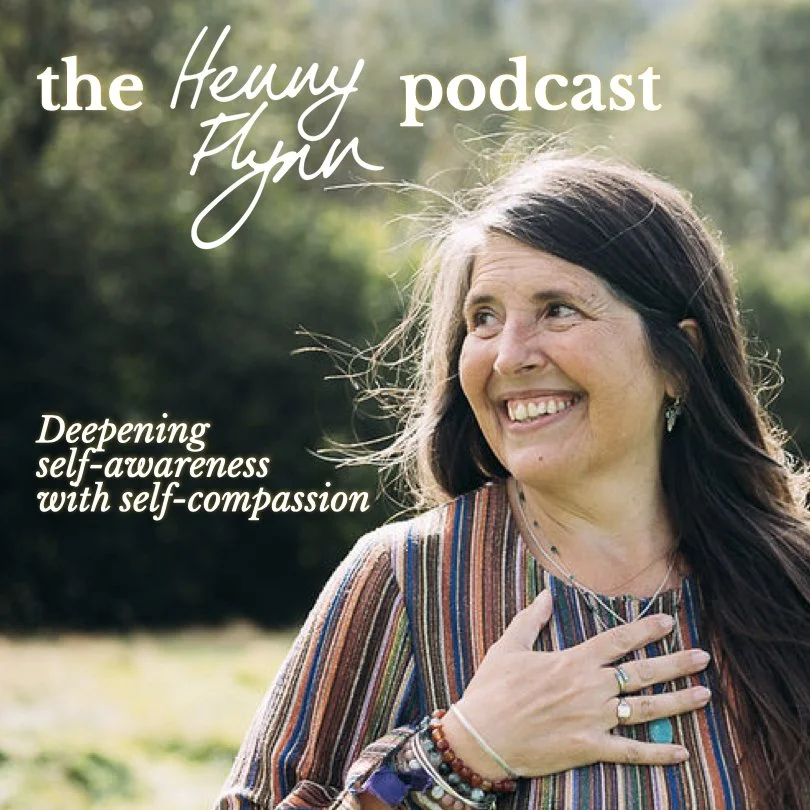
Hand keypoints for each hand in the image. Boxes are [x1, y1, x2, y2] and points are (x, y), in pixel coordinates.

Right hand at [444, 590, 710, 778]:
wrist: (481, 736)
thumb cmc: (493, 689)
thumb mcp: (508, 646)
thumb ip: (530, 619)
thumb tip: (545, 594)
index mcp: (572, 661)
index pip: (617, 640)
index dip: (645, 630)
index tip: (669, 622)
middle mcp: (589, 688)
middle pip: (641, 673)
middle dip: (676, 663)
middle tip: (703, 657)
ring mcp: (592, 720)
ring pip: (645, 709)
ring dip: (678, 701)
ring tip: (705, 694)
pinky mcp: (589, 748)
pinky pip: (630, 752)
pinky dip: (658, 753)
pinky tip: (682, 752)